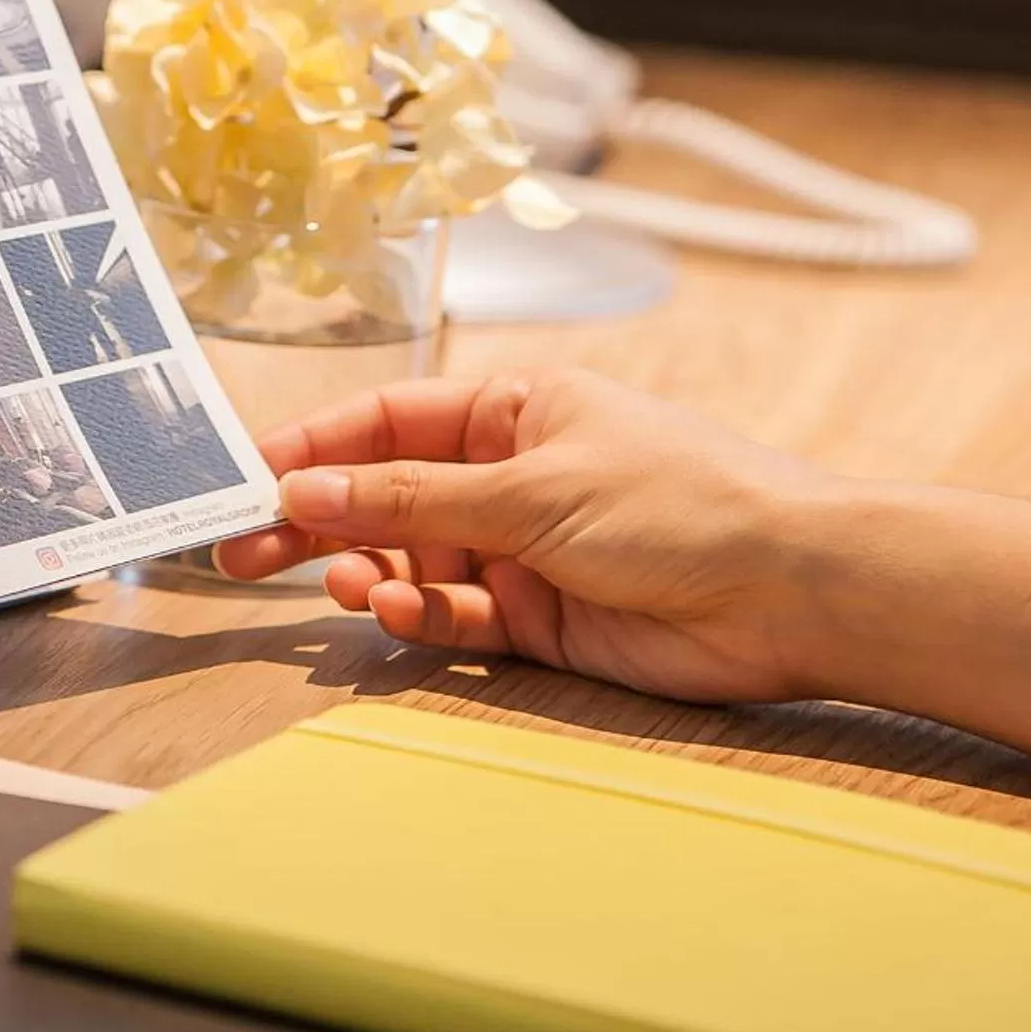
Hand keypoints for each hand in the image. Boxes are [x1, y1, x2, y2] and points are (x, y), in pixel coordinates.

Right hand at [213, 369, 840, 703]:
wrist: (789, 592)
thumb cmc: (679, 503)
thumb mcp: (530, 487)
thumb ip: (411, 497)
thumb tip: (305, 487)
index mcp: (510, 411)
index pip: (386, 421)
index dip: (312, 445)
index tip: (245, 474)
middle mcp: (506, 476)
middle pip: (381, 495)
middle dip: (314, 520)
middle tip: (241, 550)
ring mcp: (519, 550)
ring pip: (408, 559)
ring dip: (365, 570)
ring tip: (343, 582)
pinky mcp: (535, 620)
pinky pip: (450, 615)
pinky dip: (418, 614)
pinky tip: (398, 609)